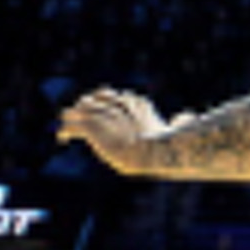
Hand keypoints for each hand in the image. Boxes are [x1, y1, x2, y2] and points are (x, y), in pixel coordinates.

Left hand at [57, 87, 172, 172]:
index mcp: (134, 102)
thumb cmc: (168, 146)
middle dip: (84, 110)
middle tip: (78, 121)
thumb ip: (181, 122)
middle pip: (92, 100)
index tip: (101, 116)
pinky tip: (62, 139)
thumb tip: (187, 116)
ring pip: (77, 110)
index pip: (112, 97)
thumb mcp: (177, 130)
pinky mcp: (90, 126)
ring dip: (71, 119)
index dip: (105, 106)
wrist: (154, 152)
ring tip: (65, 130)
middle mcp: (116, 103)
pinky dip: (65, 132)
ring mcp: (102, 113)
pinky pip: (70, 125)